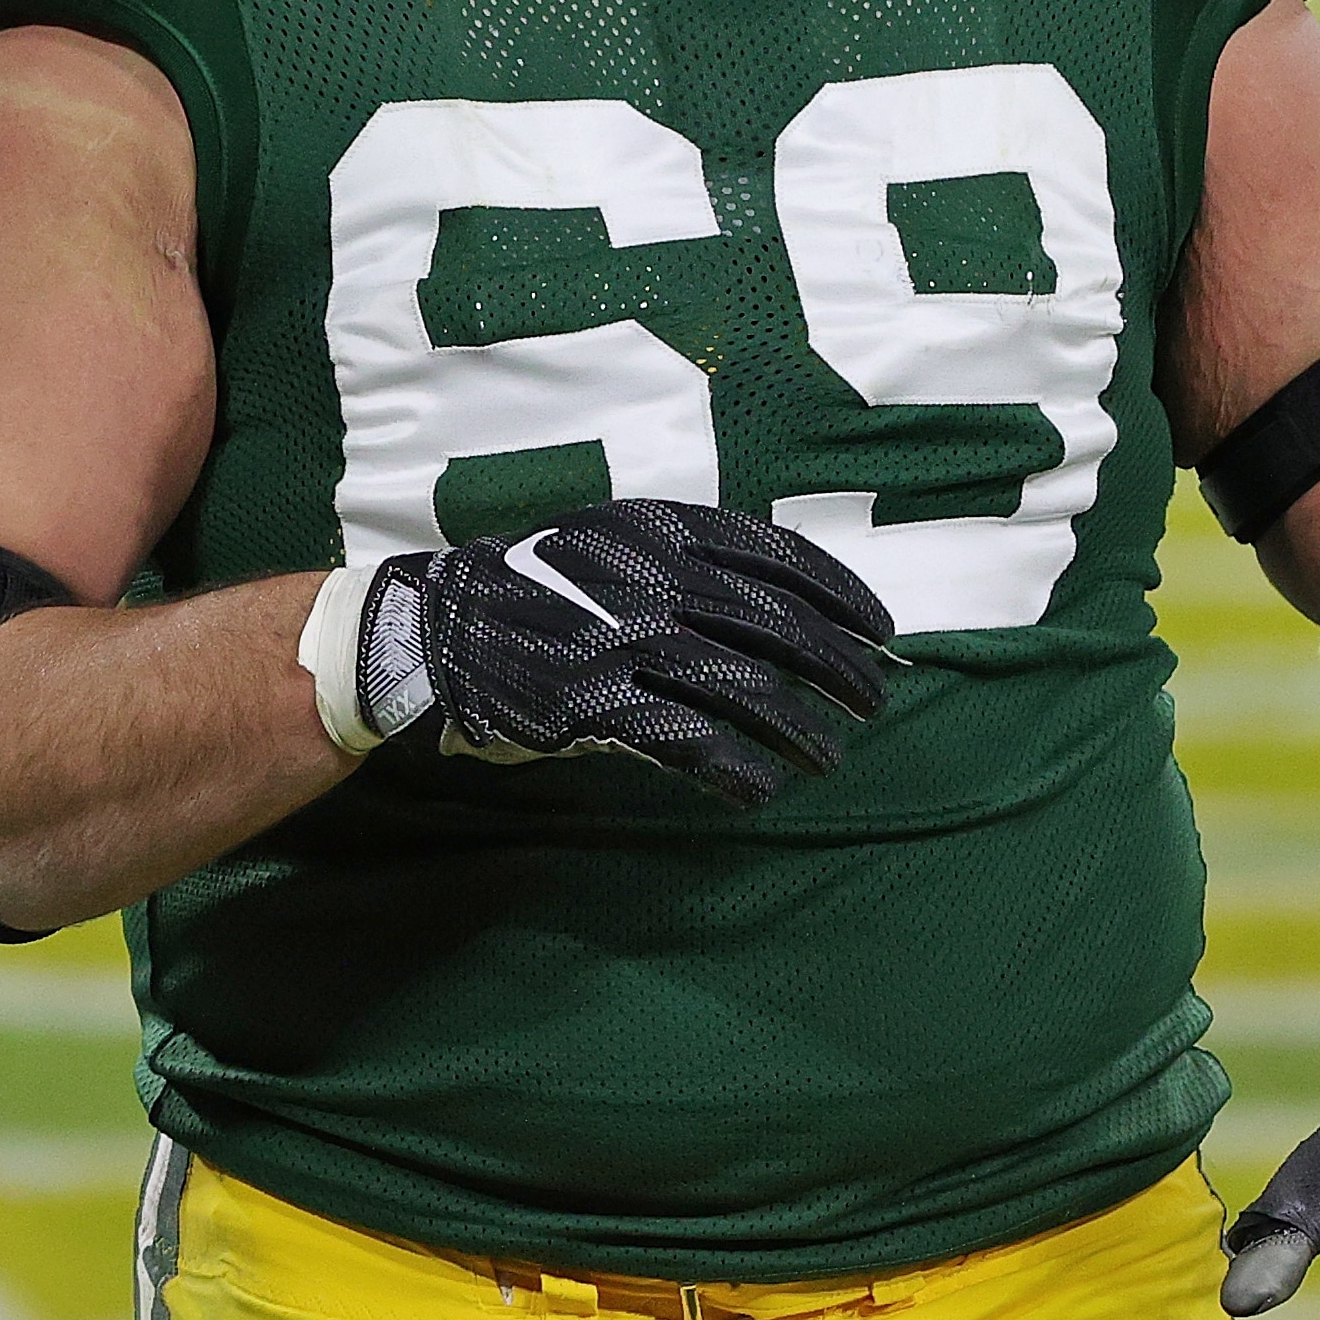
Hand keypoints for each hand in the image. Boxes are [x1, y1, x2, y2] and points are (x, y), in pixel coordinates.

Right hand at [352, 499, 895, 805]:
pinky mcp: (597, 703)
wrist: (437, 627)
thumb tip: (787, 601)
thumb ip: (690, 559)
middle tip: (874, 699)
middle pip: (778, 627)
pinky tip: (761, 789)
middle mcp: (652, 578)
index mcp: (662, 529)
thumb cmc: (538, 585)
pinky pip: (688, 743)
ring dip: (800, 729)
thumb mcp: (613, 539)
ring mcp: (625, 642)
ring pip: (745, 689)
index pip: (782, 557)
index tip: (881, 629)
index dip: (843, 595)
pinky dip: (736, 771)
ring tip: (829, 756)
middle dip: (839, 668)